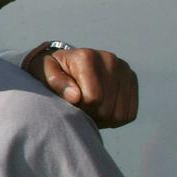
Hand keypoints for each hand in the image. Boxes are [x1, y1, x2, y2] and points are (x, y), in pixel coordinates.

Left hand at [24, 43, 138, 128]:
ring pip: (119, 114)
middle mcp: (110, 60)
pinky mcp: (132, 81)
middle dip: (91, 114)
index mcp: (87, 57)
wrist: (67, 63)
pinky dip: (114, 118)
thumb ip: (56, 83)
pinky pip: (129, 114)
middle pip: (107, 108)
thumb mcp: (44, 73)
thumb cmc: (52, 70)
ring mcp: (125, 70)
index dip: (80, 108)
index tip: (70, 102)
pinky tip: (101, 108)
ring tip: (89, 108)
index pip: (93, 98)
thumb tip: (75, 96)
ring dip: (103, 119)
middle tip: (79, 108)